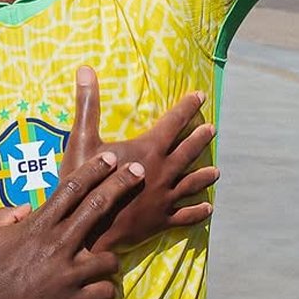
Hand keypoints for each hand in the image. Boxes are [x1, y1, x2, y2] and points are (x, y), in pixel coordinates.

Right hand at [0, 151, 144, 298]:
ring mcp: (69, 275)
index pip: (71, 188)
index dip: (94, 169)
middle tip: (139, 170)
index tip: (110, 157)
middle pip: (98, 206)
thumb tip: (24, 209)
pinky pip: (106, 291)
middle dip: (121, 184)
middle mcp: (58, 245)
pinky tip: (96, 290)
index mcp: (37, 226)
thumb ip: (4, 217)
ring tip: (103, 262)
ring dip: (109, 259)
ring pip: (110, 258)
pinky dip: (104, 290)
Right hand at [62, 66, 217, 251]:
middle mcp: (164, 172)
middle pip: (187, 151)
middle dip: (200, 138)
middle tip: (212, 129)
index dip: (186, 107)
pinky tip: (207, 208)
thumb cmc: (87, 184)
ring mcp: (165, 198)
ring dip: (204, 175)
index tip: (200, 96)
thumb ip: (87, 105)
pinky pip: (185, 215)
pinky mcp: (162, 219)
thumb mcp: (82, 140)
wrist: (91, 228)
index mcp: (149, 150)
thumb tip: (85, 70)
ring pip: (191, 183)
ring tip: (216, 171)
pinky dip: (197, 211)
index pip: (173, 122)